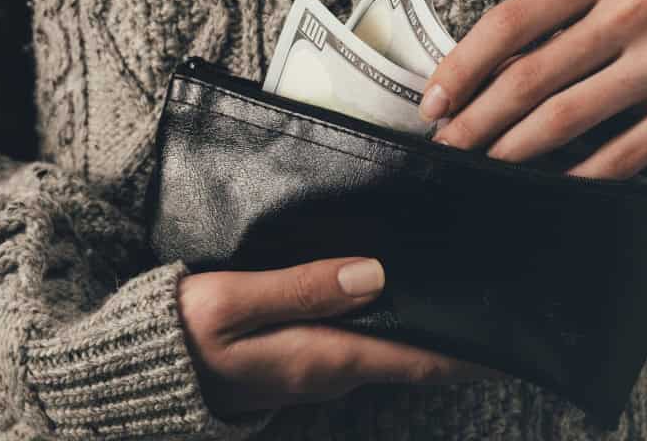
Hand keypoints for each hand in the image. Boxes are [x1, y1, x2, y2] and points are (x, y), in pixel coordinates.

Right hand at [179, 257, 495, 416]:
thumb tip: (373, 274)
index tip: (510, 335)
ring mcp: (314, 370)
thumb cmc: (181, 334)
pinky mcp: (298, 360)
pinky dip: (390, 326)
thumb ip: (303, 288)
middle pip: (410, 356)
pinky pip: (360, 344)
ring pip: (387, 349)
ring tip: (458, 293)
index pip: (416, 359)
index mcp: (323, 357)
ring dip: (424, 330)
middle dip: (455, 336)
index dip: (466, 352)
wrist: (136, 369)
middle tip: (497, 301)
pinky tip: (396, 297)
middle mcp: (329, 372)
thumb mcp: (234, 303)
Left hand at [421, 0, 646, 179]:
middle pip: (533, 75)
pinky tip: (546, 187)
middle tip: (449, 150)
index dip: (462, 68)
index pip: (509, 21)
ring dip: (515, 152)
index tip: (432, 107)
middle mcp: (638, 5)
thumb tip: (457, 94)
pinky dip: (577, 176)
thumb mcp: (593, 4)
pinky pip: (623, 154)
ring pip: (569, 117)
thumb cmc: (637, 27)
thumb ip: (538, 33)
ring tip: (486, 170)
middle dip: (479, 121)